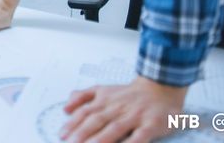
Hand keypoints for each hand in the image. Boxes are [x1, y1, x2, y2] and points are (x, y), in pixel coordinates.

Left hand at [61, 76, 187, 141]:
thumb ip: (83, 97)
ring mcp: (134, 116)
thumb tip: (65, 109)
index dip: (73, 124)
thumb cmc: (128, 94)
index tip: (62, 134)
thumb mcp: (103, 89)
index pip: (85, 112)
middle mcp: (117, 108)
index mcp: (104, 100)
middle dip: (83, 133)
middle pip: (97, 120)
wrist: (160, 87)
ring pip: (115, 128)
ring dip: (102, 139)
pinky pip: (140, 136)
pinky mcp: (151, 124)